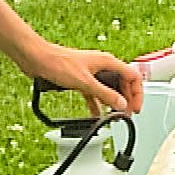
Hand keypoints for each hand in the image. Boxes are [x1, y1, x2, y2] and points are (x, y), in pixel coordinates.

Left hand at [23, 43, 144, 116]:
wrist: (37, 58)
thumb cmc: (58, 62)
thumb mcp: (85, 82)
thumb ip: (105, 94)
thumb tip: (121, 104)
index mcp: (107, 62)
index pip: (132, 76)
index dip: (136, 93)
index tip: (134, 108)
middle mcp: (101, 66)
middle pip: (122, 83)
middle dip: (126, 99)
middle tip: (125, 114)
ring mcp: (91, 72)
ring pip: (108, 89)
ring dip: (112, 103)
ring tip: (114, 116)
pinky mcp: (80, 79)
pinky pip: (94, 93)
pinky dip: (97, 104)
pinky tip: (96, 114)